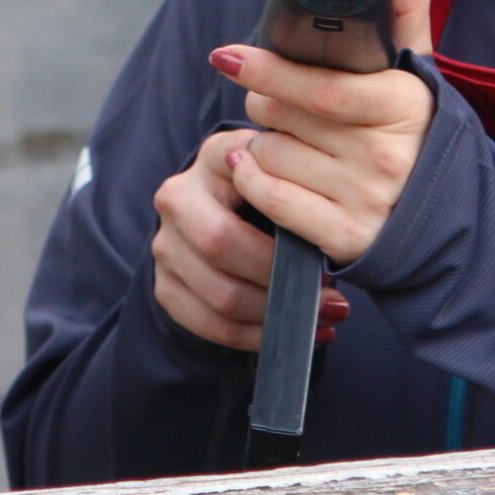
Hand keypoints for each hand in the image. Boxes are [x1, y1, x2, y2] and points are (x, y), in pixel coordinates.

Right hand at [152, 128, 349, 350]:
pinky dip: (252, 338)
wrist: (224, 208)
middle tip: (330, 302)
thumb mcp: (285, 174)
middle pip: (220, 244)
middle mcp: (178, 196)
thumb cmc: (272, 192)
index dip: (287, 226)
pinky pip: (208, 324)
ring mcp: (165, 243)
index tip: (329, 259)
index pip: (247, 189)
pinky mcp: (164, 285)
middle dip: (280, 282)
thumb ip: (299, 190)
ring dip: (275, 318)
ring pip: (218, 294)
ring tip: (320, 322)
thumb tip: (330, 244)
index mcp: (215, 156)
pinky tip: (288, 336)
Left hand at [211, 0, 435, 266]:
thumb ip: (404, 8)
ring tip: (290, 140)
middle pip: (285, 117)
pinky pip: (270, 199)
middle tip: (273, 99)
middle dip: (264, 101)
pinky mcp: (343, 238)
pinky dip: (252, 179)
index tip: (227, 55)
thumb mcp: (418, 73)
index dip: (269, 70)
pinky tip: (260, 169)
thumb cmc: (419, 133)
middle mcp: (385, 155)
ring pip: (271, 155)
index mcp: (404, 106)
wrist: (446, 219)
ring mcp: (364, 200)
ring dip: (262, 143)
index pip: (321, 87)